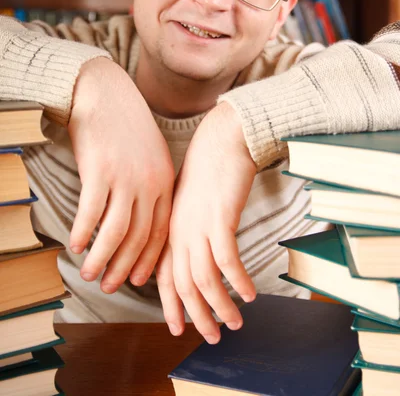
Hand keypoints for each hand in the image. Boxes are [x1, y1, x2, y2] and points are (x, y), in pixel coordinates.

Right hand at [68, 57, 174, 292]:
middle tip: (110, 286)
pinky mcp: (100, 171)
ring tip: (89, 274)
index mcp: (165, 180)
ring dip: (101, 259)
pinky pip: (90, 214)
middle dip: (124, 268)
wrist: (106, 93)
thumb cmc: (127, 125)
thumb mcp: (152, 154)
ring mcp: (125, 178)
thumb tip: (142, 218)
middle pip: (138, 238)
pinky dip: (82, 234)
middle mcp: (149, 183)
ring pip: (115, 233)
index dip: (149, 259)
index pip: (160, 231)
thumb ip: (152, 185)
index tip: (140, 280)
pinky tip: (75, 246)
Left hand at [156, 102, 256, 342]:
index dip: (171, 305)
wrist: (221, 140)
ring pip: (204, 279)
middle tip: (213, 337)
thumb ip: (188, 227)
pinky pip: (227, 260)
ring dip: (220, 306)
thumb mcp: (190, 202)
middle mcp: (180, 231)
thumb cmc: (208, 169)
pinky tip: (250, 293)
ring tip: (235, 323)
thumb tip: (196, 252)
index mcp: (171, 228)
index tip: (179, 328)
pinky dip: (237, 281)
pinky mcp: (220, 218)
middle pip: (183, 285)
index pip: (164, 276)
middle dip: (197, 316)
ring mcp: (198, 225)